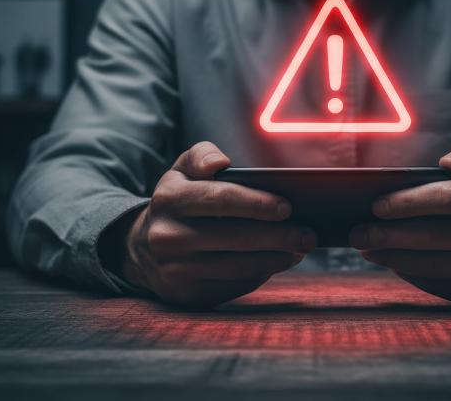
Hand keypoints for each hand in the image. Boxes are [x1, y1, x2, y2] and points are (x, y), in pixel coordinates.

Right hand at [122, 141, 315, 307]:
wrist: (142, 248)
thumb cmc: (179, 202)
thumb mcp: (181, 171)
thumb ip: (201, 156)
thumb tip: (221, 162)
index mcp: (169, 199)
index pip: (221, 199)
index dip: (258, 203)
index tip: (288, 207)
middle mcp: (167, 236)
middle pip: (236, 237)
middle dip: (278, 236)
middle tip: (308, 234)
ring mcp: (175, 270)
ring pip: (238, 266)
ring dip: (275, 258)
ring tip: (298, 249)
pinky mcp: (187, 295)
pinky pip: (233, 285)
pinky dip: (260, 274)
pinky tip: (277, 262)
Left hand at [349, 143, 450, 306]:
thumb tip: (448, 162)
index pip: (449, 197)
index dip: (410, 202)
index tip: (375, 205)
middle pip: (435, 235)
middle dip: (390, 235)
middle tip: (357, 234)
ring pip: (433, 264)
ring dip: (393, 257)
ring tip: (366, 248)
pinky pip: (439, 284)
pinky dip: (410, 273)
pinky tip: (391, 262)